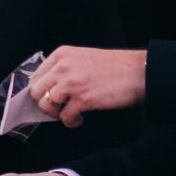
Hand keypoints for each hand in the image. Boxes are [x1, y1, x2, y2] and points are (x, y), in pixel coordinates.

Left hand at [28, 46, 148, 126]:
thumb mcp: (84, 57)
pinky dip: (70, 121)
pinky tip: (79, 119)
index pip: (35, 76)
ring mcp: (71, 83)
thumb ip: (65, 67)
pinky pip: (65, 117)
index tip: (47, 97)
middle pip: (36, 91)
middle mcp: (62, 67)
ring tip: (69, 114)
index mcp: (61, 55)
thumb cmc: (117, 66)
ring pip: (46, 105)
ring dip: (56, 114)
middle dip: (45, 103)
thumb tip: (50, 86)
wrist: (141, 71)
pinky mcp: (83, 99)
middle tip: (58, 107)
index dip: (40, 90)